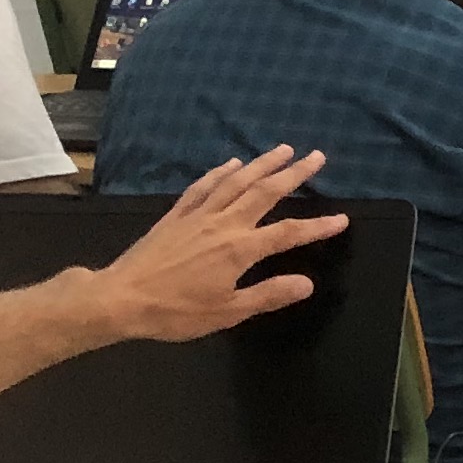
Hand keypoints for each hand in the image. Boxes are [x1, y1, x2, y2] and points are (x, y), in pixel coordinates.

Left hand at [81, 149, 341, 344]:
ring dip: (262, 163)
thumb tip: (306, 284)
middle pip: (264, 192)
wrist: (120, 299)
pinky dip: (220, 172)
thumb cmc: (175, 312)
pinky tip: (231, 164)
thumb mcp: (226, 313)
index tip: (341, 219)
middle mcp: (223, 224)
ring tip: (283, 149)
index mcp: (239, 249)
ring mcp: (198, 216)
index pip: (287, 233)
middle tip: (317, 157)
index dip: (316, 226)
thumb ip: (267, 295)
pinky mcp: (176, 215)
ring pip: (236, 182)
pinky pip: (203, 186)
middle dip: (294, 174)